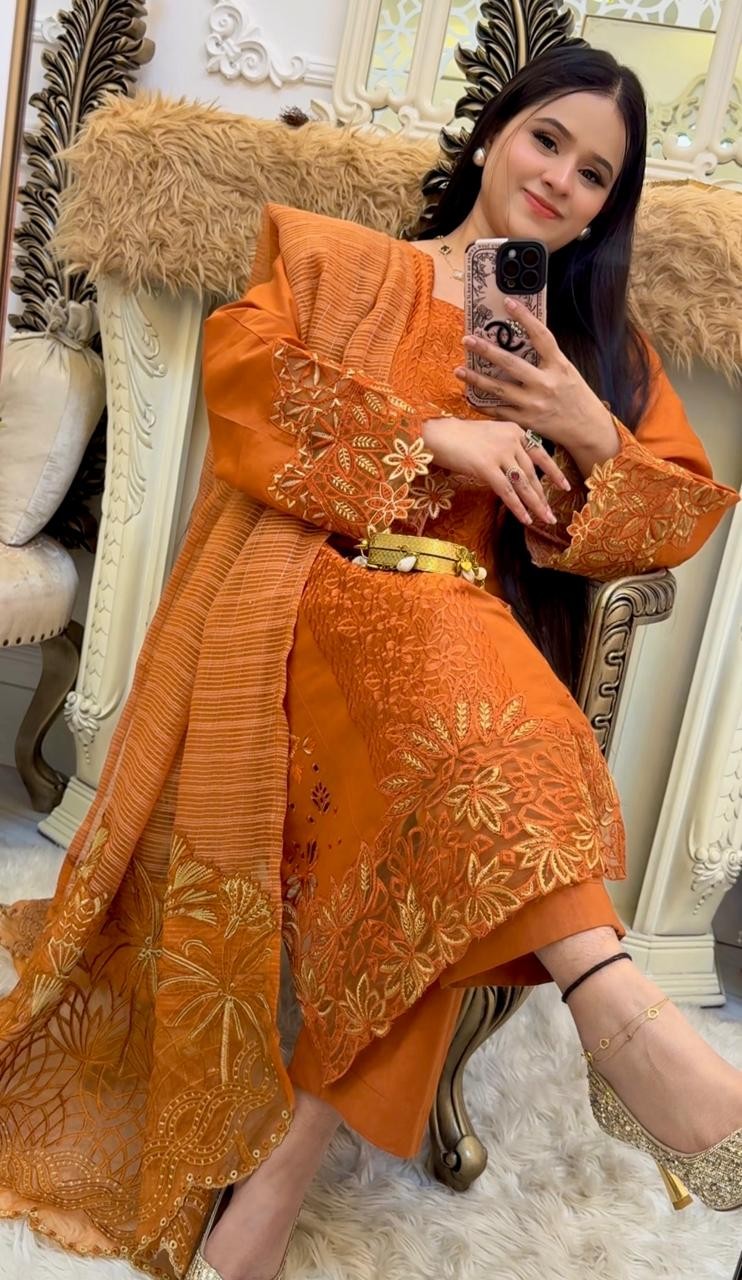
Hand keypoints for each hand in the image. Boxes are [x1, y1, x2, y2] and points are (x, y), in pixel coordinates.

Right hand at [422, 416, 570, 527]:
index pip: (541, 454)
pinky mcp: (487, 467)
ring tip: (544, 520)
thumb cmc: (458, 437)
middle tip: (552, 514)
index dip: (554, 473)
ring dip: (535, 505)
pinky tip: (525, 519)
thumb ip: (506, 447)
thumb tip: (518, 470)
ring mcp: (500, 453)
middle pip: (533, 473)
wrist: (436, 434)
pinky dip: (518, 507)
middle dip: (543, 496)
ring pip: (523, 484)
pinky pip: (507, 492)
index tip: (565, 486)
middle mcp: (511, 440)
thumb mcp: (489, 435)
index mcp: (515, 430)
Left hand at [456, 298, 618, 456]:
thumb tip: (521, 340)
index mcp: (559, 366)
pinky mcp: (526, 421)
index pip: (541, 336)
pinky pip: (499, 411)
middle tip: (467, 340)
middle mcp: (545, 383)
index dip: (525, 317)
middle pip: (510, 363)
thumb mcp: (567, 372)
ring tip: (458, 370)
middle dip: (486, 350)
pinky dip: (483, 405)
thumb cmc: (577, 397)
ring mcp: (534, 404)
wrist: (587, 429)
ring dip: (476, 379)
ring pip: (498, 389)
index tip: (508, 302)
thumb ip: (547, 359)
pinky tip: (469, 397)